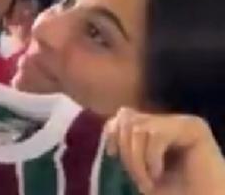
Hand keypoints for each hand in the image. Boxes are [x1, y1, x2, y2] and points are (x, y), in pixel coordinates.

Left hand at [104, 108, 224, 194]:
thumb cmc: (175, 191)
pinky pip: (156, 134)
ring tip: (148, 181)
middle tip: (138, 179)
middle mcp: (170, 120)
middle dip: (126, 152)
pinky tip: (158, 174)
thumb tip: (108, 128)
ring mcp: (182, 122)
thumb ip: (126, 148)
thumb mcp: (142, 170)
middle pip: (128, 119)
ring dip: (136, 160)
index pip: (124, 115)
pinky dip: (150, 158)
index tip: (111, 154)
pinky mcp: (194, 128)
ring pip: (139, 128)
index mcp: (158, 127)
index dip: (112, 132)